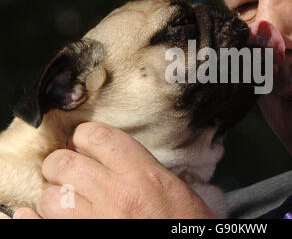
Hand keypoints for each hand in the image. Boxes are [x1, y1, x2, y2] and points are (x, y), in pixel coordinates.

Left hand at [13, 122, 216, 218]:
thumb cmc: (185, 222)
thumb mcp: (175, 188)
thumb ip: (144, 168)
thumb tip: (114, 155)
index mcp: (143, 174)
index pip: (98, 137)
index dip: (85, 136)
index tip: (86, 143)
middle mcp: (117, 194)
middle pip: (64, 162)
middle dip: (62, 163)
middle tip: (70, 171)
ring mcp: (96, 220)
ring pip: (49, 196)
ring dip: (53, 196)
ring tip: (65, 200)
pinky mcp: (83, 237)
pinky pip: (42, 225)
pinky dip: (31, 218)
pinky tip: (33, 214)